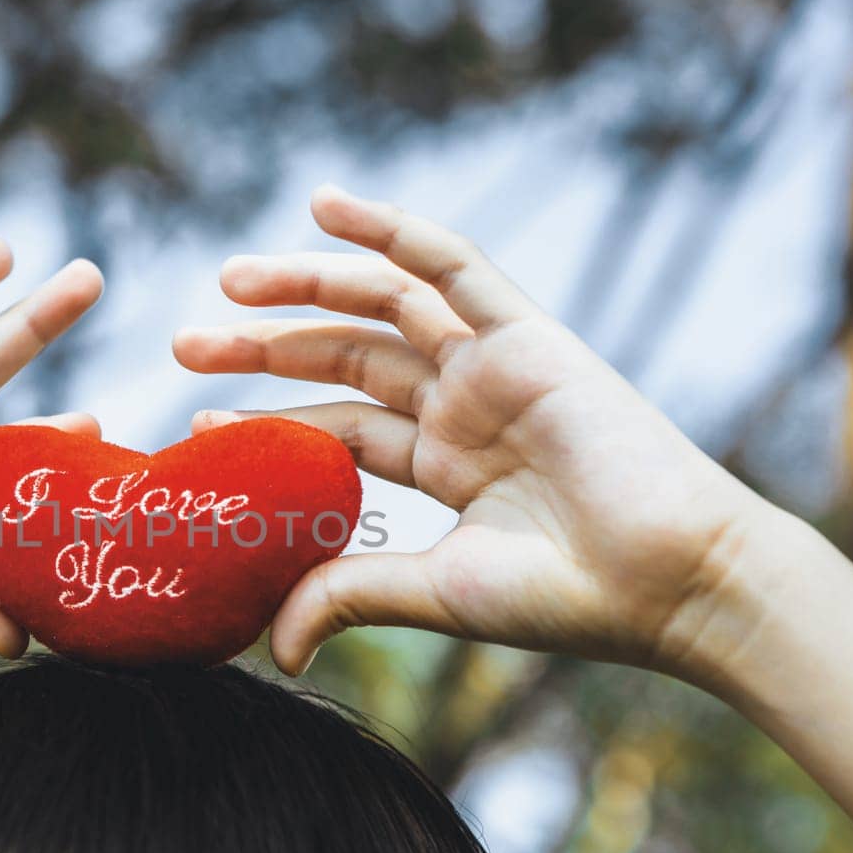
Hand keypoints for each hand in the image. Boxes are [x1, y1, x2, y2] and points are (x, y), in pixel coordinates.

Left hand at [174, 185, 770, 677]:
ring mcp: (493, 366)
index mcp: (443, 464)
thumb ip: (349, 594)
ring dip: (305, 284)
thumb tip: (270, 649)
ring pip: (382, 305)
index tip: (196, 427)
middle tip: (183, 346)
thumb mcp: (433, 592)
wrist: (669, 580)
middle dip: (264, 347)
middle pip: (344, 358)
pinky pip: (451, 264)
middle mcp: (463, 407)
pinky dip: (390, 230)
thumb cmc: (564, 597)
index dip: (266, 425)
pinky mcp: (528, 334)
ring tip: (227, 280)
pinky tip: (323, 203)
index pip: (336, 427)